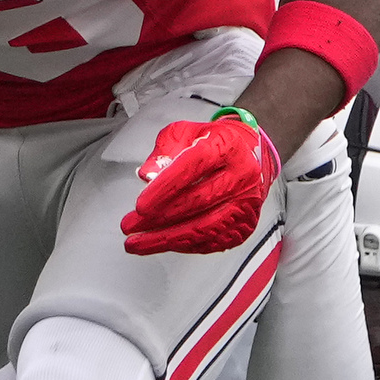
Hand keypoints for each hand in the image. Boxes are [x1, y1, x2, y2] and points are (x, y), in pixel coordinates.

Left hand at [121, 109, 280, 256]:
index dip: (164, 189)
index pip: (194, 166)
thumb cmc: (213, 144)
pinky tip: (162, 243)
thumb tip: (147, 175)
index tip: (140, 206)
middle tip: (130, 226)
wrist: (249, 157)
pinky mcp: (244, 225)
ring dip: (167, 239)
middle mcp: (242, 176)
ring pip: (205, 227)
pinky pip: (211, 241)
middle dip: (159, 218)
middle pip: (198, 201)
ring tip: (138, 243)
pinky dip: (183, 245)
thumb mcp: (184, 134)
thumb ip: (163, 151)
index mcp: (227, 147)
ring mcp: (245, 204)